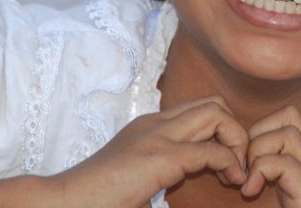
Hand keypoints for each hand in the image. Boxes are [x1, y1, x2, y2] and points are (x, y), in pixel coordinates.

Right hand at [54, 95, 248, 206]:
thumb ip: (162, 173)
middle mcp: (155, 124)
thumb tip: (175, 188)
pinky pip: (210, 150)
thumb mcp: (137, 178)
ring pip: (217, 113)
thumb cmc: (97, 199)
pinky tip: (231, 180)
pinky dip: (230, 162)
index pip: (200, 109)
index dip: (222, 132)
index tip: (226, 164)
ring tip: (237, 172)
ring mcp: (156, 137)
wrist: (62, 203)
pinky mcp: (159, 159)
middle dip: (236, 130)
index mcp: (150, 127)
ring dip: (237, 140)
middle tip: (237, 164)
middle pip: (214, 103)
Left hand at [241, 106, 300, 206]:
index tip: (245, 163)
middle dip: (256, 135)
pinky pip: (287, 165)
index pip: (291, 122)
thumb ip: (274, 184)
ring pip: (289, 134)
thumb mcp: (287, 202)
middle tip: (242, 169)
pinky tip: (251, 191)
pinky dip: (261, 170)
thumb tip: (243, 171)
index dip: (261, 131)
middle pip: (290, 117)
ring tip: (247, 181)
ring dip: (257, 151)